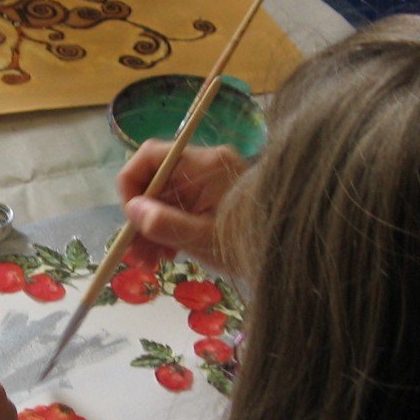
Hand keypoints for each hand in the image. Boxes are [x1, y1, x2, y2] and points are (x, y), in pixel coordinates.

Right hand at [117, 140, 248, 269]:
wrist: (290, 254)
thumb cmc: (251, 244)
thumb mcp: (204, 239)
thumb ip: (166, 224)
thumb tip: (134, 210)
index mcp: (205, 165)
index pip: (152, 156)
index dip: (131, 182)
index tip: (129, 218)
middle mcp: (205, 166)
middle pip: (155, 181)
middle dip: (140, 216)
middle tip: (133, 253)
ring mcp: (209, 183)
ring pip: (165, 198)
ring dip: (151, 228)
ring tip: (148, 263)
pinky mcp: (213, 200)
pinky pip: (180, 208)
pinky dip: (168, 229)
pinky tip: (166, 255)